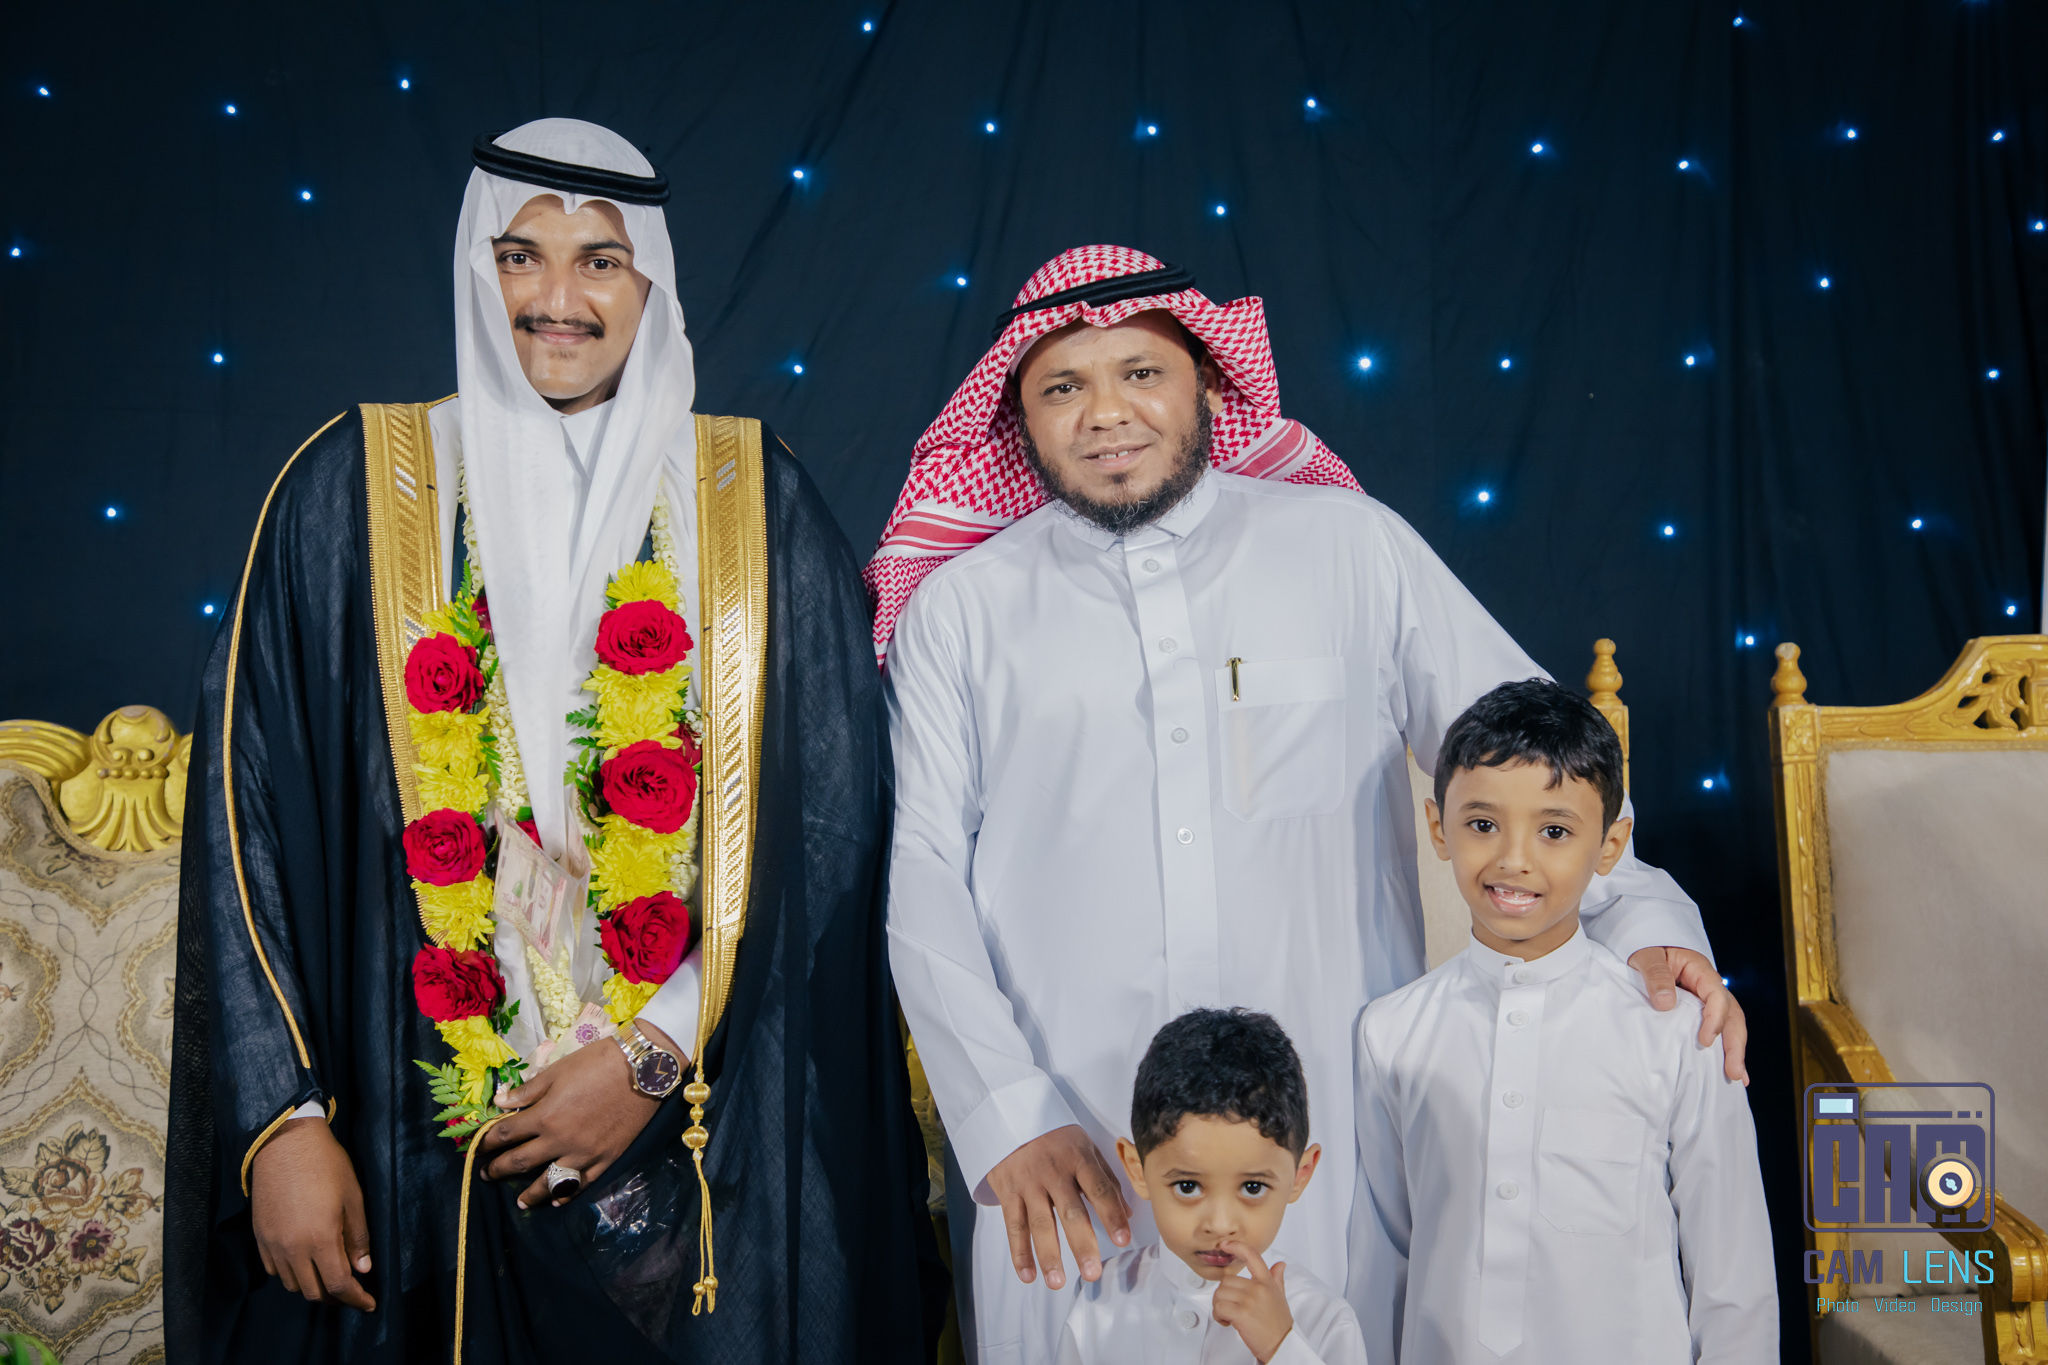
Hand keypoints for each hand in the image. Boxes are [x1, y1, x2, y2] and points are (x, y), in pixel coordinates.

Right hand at [249, 1116, 375, 1311]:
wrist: (284, 1142)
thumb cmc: (326, 1165)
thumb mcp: (353, 1198)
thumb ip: (357, 1237)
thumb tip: (363, 1268)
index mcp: (320, 1240)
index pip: (339, 1285)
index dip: (356, 1299)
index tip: (369, 1304)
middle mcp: (293, 1249)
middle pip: (314, 1291)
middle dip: (336, 1297)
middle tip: (353, 1291)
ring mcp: (272, 1244)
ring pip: (292, 1284)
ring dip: (313, 1286)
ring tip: (330, 1275)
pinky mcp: (260, 1236)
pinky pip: (274, 1270)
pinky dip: (291, 1274)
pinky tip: (304, 1262)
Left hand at [478, 1020, 684, 1207]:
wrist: (642, 1069)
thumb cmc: (597, 1062)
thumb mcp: (558, 1071)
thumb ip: (528, 1091)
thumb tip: (500, 1102)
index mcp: (544, 1116)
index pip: (507, 1134)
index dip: (488, 1143)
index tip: (477, 1149)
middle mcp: (559, 1140)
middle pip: (521, 1161)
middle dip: (500, 1169)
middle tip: (486, 1175)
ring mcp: (583, 1153)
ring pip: (550, 1181)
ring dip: (531, 1193)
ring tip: (520, 1202)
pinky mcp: (605, 1159)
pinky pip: (582, 1183)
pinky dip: (567, 1194)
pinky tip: (557, 1199)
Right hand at [984, 1124, 1130, 1289]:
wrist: (1010, 1118)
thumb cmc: (1055, 1138)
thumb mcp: (1085, 1147)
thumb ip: (1106, 1179)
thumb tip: (1128, 1214)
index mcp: (1078, 1158)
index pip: (1099, 1189)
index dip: (1112, 1215)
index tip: (1123, 1240)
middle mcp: (1053, 1172)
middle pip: (1070, 1212)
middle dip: (1082, 1244)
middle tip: (1091, 1273)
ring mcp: (1028, 1183)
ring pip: (1039, 1223)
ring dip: (1048, 1255)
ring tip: (1057, 1282)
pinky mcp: (1007, 1192)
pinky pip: (1013, 1225)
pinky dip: (1019, 1252)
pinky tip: (1028, 1275)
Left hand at [1210, 1241, 1292, 1362]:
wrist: (1281, 1344)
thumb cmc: (1278, 1323)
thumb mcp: (1280, 1297)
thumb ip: (1277, 1278)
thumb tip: (1280, 1264)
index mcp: (1267, 1281)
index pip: (1252, 1256)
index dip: (1237, 1246)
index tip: (1226, 1244)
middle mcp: (1258, 1288)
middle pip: (1226, 1280)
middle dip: (1224, 1295)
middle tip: (1231, 1307)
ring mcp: (1250, 1300)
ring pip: (1220, 1293)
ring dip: (1219, 1306)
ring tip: (1230, 1315)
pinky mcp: (1241, 1314)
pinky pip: (1218, 1307)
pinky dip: (1218, 1316)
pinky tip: (1228, 1321)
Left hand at [1629, 945, 1748, 1084]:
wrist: (1646, 948)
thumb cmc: (1646, 951)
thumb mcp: (1647, 957)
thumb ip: (1656, 976)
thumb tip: (1666, 1003)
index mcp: (1700, 970)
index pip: (1717, 995)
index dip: (1715, 1019)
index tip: (1706, 1040)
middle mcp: (1710, 986)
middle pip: (1732, 1015)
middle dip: (1735, 1044)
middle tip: (1733, 1071)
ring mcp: (1708, 1000)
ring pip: (1731, 1024)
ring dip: (1735, 1050)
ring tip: (1737, 1077)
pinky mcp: (1701, 1012)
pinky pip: (1719, 1029)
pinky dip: (1726, 1049)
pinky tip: (1732, 1071)